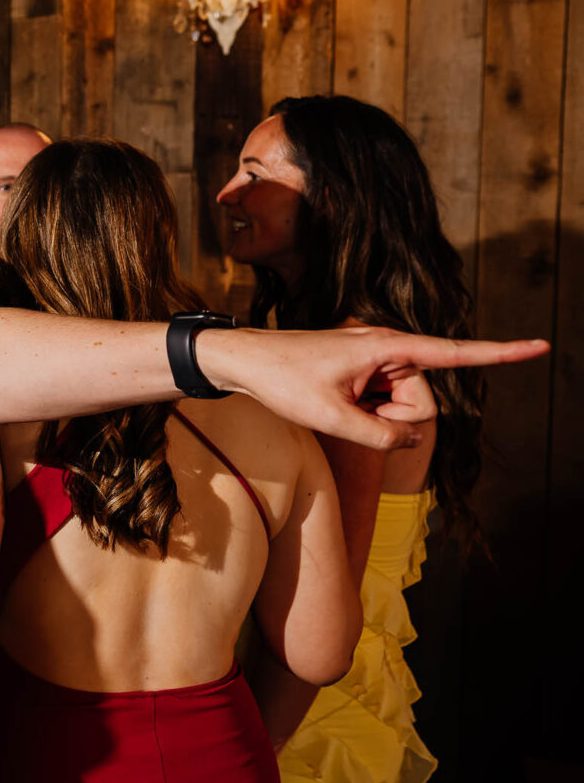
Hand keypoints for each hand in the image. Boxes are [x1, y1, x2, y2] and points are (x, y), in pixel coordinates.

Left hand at [200, 326, 547, 449]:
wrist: (242, 360)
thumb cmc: (281, 380)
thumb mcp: (330, 417)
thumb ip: (379, 436)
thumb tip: (409, 437)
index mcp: (387, 346)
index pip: (455, 354)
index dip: (500, 353)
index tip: (539, 345)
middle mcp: (388, 346)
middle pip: (420, 399)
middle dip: (391, 417)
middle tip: (345, 408)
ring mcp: (375, 358)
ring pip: (400, 406)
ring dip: (372, 416)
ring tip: (333, 401)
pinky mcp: (363, 368)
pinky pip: (380, 402)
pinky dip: (361, 412)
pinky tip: (331, 401)